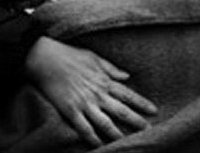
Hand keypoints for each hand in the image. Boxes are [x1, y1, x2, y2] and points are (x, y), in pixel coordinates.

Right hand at [25, 36, 157, 146]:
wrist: (46, 59)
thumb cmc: (71, 55)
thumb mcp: (95, 58)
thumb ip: (112, 69)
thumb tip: (126, 76)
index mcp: (105, 81)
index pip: (129, 95)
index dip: (142, 104)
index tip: (154, 111)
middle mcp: (98, 94)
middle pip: (121, 111)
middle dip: (136, 121)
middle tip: (148, 130)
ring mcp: (84, 103)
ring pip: (105, 123)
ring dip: (117, 134)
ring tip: (128, 141)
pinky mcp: (70, 110)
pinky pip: (83, 128)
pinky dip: (92, 138)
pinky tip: (99, 145)